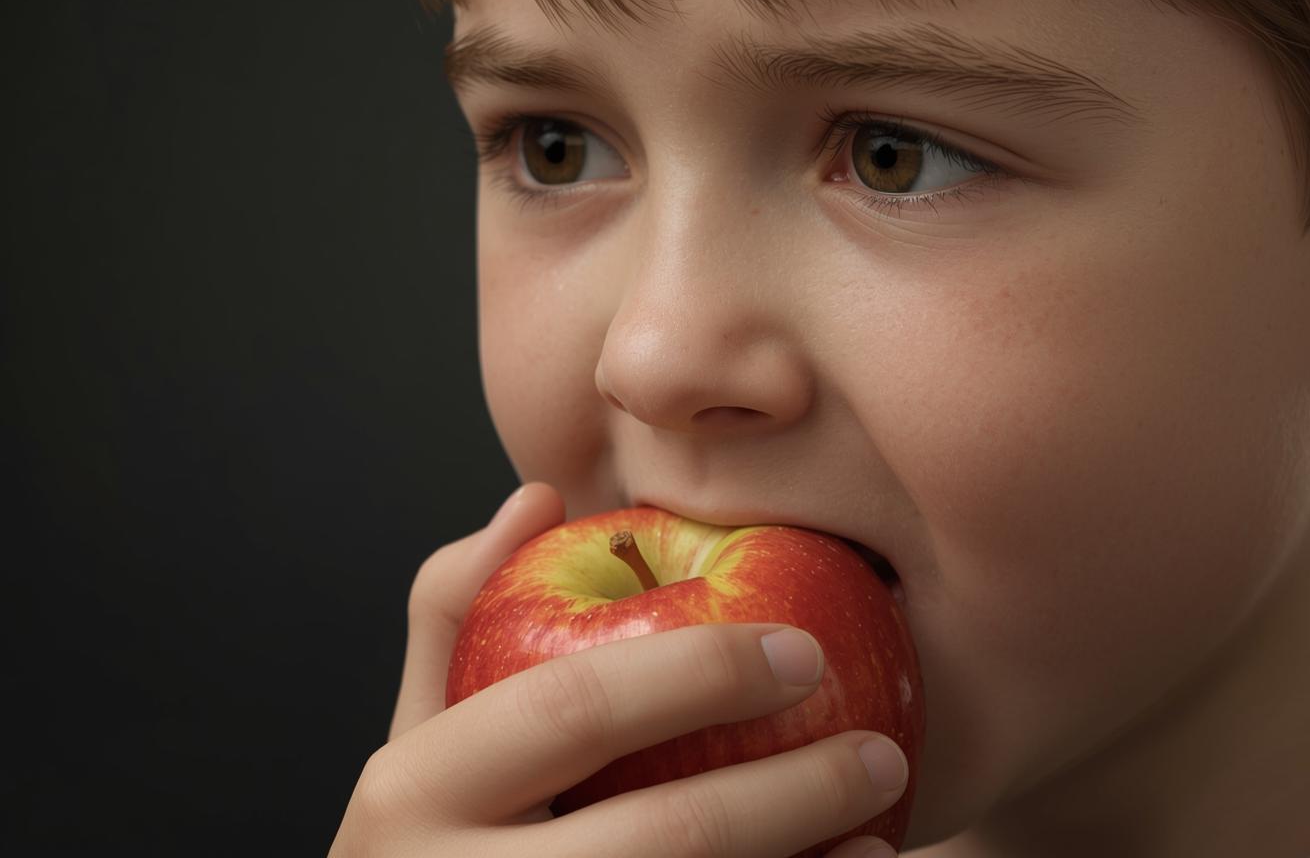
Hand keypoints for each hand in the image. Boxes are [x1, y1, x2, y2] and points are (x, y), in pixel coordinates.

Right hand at [331, 482, 906, 856]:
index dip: (699, 672)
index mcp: (412, 792)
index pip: (575, 710)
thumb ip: (457, 611)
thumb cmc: (435, 831)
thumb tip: (541, 501)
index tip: (804, 652)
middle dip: (790, 794)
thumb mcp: (422, 729)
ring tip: (880, 839)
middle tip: (879, 757)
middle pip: (662, 837)